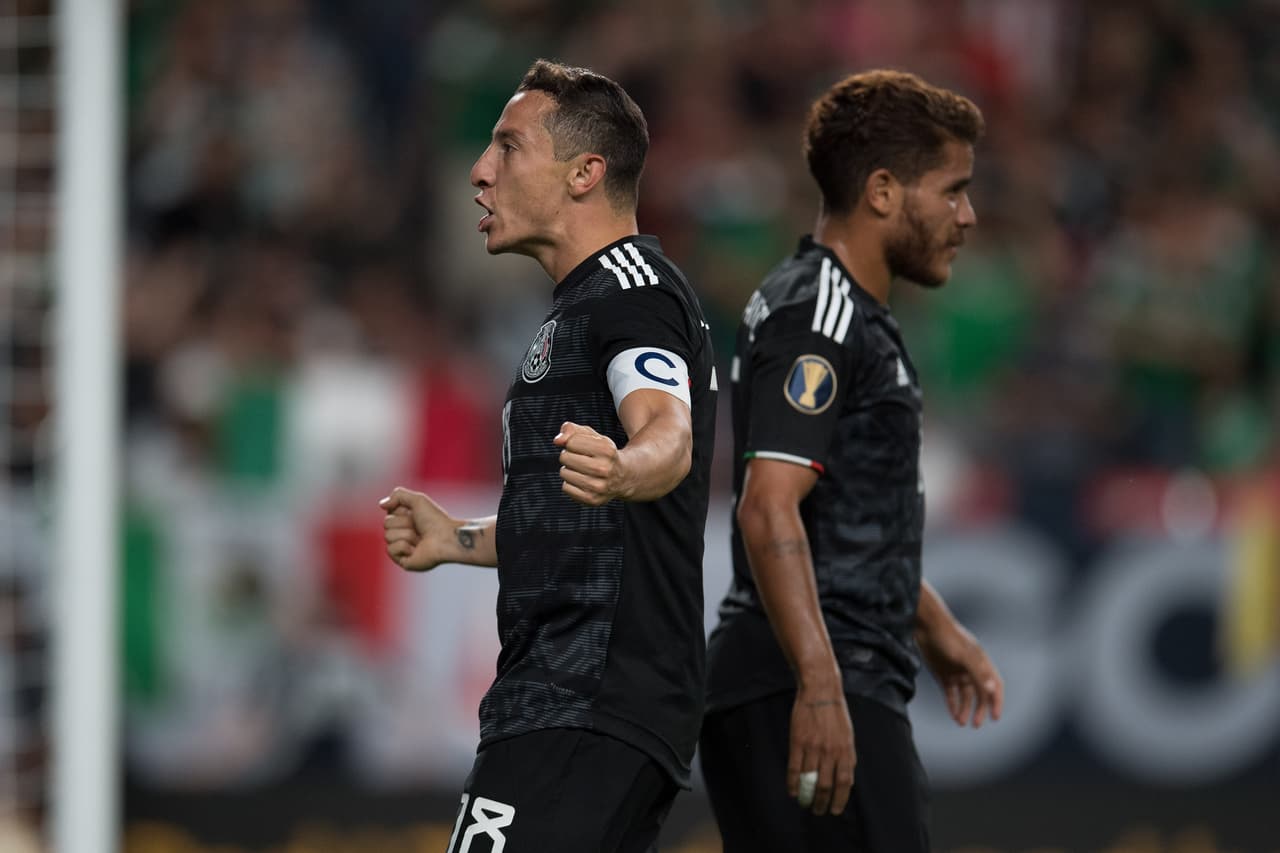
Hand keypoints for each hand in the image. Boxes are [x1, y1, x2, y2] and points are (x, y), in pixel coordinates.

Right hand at [378, 487, 456, 571]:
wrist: (446, 537)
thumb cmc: (435, 519)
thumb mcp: (417, 499)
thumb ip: (398, 495)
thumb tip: (381, 505)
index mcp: (405, 521)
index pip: (388, 513)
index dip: (401, 512)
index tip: (415, 514)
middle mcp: (402, 534)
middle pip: (386, 524)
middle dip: (403, 523)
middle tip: (419, 527)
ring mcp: (402, 548)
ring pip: (387, 536)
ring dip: (406, 534)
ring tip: (420, 539)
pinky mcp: (403, 561)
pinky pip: (390, 550)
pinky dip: (404, 546)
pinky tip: (416, 549)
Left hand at [554, 421, 630, 505]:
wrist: (623, 477)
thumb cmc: (602, 453)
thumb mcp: (592, 435)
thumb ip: (571, 430)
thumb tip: (557, 441)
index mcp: (606, 450)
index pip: (571, 442)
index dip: (573, 443)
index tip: (585, 448)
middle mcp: (604, 469)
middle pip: (565, 457)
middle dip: (569, 456)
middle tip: (582, 459)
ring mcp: (599, 486)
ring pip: (564, 473)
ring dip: (569, 470)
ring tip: (583, 471)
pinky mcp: (592, 499)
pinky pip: (565, 488)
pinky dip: (570, 484)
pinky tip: (583, 482)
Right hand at [787, 685, 855, 815]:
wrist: (820, 691)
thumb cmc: (835, 714)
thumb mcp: (848, 736)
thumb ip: (848, 758)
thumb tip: (847, 781)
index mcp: (845, 751)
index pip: (844, 783)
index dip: (839, 800)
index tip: (834, 811)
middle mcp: (830, 752)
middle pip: (826, 786)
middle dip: (822, 803)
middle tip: (817, 811)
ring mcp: (813, 747)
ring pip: (809, 780)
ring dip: (806, 796)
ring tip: (804, 804)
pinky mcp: (798, 742)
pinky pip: (794, 769)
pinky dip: (792, 783)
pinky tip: (792, 791)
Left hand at [918, 621, 1002, 726]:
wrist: (925, 625)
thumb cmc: (948, 637)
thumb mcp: (964, 655)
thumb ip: (978, 672)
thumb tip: (992, 690)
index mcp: (981, 663)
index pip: (994, 686)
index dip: (996, 702)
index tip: (995, 717)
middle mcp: (971, 669)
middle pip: (979, 694)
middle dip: (979, 710)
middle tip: (975, 725)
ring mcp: (957, 672)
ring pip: (964, 696)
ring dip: (965, 709)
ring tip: (961, 722)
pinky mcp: (943, 674)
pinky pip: (950, 694)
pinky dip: (953, 704)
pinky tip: (953, 715)